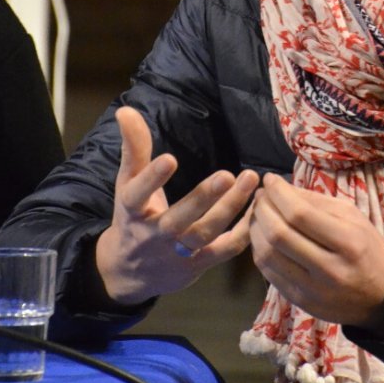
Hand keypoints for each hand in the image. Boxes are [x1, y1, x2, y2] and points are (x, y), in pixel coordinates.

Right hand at [96, 106, 258, 304]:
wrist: (127, 273)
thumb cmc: (132, 216)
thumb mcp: (126, 182)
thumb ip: (133, 147)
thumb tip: (126, 110)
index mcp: (132, 211)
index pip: (138, 195)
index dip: (152, 179)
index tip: (170, 158)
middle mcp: (154, 235)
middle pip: (178, 219)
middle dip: (202, 198)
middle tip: (227, 175)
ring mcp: (176, 254)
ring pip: (205, 233)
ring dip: (229, 208)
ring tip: (250, 179)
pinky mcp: (196, 266)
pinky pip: (222, 251)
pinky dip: (242, 233)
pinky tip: (257, 208)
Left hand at [249, 173, 383, 330]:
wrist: (381, 295)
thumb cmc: (366, 248)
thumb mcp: (352, 216)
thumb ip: (316, 201)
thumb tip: (280, 187)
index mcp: (348, 242)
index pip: (300, 214)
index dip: (278, 193)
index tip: (270, 179)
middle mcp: (329, 269)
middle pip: (280, 234)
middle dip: (262, 209)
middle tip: (260, 195)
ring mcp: (312, 290)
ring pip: (268, 255)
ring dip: (255, 230)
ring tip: (257, 214)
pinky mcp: (300, 301)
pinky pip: (269, 273)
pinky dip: (259, 250)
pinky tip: (262, 237)